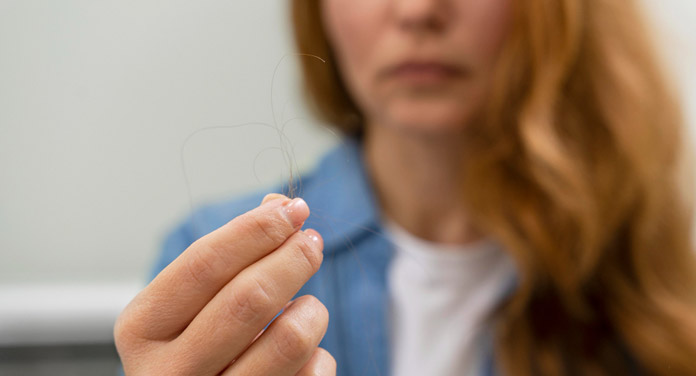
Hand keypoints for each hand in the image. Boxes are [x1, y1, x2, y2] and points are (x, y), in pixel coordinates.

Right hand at [114, 194, 334, 374]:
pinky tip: (299, 356)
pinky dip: (317, 355)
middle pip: (249, 298)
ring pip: (290, 339)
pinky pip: (311, 374)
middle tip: (311, 242)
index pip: (204, 264)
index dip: (255, 230)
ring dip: (311, 311)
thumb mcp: (193, 303)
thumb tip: (278, 206)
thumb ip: (230, 254)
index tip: (292, 209)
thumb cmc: (196, 350)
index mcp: (141, 330)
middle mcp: (167, 374)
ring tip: (306, 307)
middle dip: (292, 259)